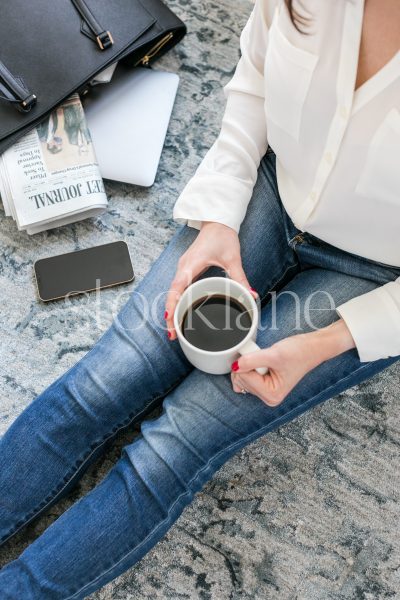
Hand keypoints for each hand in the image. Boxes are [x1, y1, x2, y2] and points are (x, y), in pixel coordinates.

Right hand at [165, 221, 256, 338]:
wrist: (217, 222)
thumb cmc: (222, 236)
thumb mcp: (232, 258)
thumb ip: (240, 278)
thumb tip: (251, 295)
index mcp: (189, 265)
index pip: (176, 288)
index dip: (172, 305)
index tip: (170, 319)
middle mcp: (183, 268)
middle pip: (171, 295)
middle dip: (170, 315)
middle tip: (174, 334)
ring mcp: (183, 269)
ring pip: (174, 293)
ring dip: (173, 310)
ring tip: (176, 329)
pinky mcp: (187, 270)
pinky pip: (179, 289)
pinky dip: (179, 302)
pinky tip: (183, 313)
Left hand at [231, 319, 354, 405]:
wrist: (311, 348)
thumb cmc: (299, 352)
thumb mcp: (274, 355)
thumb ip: (252, 360)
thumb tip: (234, 366)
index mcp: (271, 395)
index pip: (243, 378)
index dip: (248, 363)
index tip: (264, 357)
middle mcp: (268, 397)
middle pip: (240, 379)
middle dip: (249, 364)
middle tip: (267, 359)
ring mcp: (265, 392)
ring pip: (241, 377)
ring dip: (250, 364)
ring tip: (268, 361)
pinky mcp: (263, 385)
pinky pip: (245, 376)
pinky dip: (249, 366)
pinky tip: (263, 363)